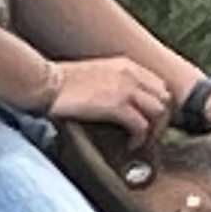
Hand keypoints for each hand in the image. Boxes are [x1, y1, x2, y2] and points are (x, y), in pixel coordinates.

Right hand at [37, 54, 175, 138]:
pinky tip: (130, 146)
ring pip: (159, 113)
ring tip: (141, 143)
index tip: (151, 122)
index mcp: (126, 65)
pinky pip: (142, 125)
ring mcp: (125, 88)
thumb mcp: (95, 75)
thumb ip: (114, 84)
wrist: (45, 83)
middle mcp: (130, 74)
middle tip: (149, 137)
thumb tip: (121, 105)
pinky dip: (140, 139)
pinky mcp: (115, 105)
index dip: (159, 107)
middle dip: (161, 121)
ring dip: (153, 132)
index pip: (160, 85)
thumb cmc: (62, 84)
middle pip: (165, 99)